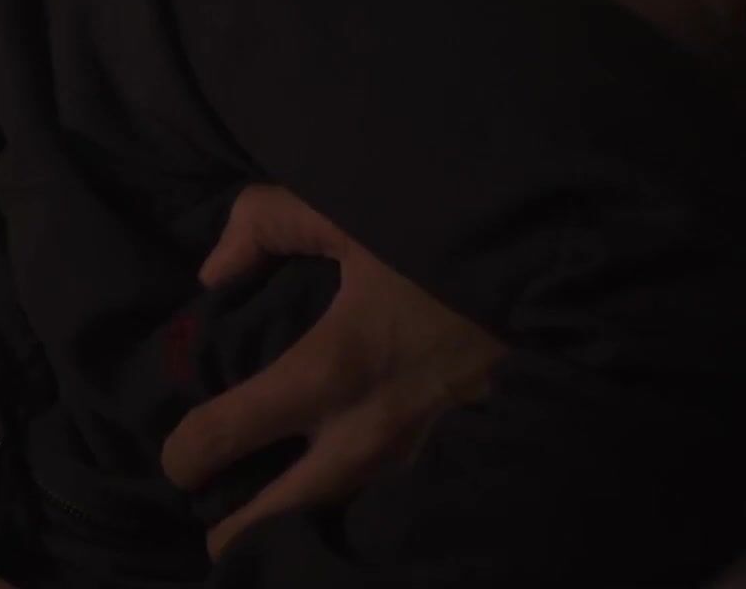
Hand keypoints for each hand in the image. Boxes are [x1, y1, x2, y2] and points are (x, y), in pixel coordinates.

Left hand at [161, 185, 506, 557]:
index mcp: (330, 368)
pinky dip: (366, 508)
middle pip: (286, 512)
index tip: (177, 457)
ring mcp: (422, 451)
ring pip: (347, 514)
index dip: (187, 453)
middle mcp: (370, 429)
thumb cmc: (450, 234)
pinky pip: (401, 497)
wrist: (568, 265)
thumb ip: (266, 224)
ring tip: (275, 529)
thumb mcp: (349, 205)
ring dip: (304, 525)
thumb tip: (212, 271)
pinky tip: (350, 500)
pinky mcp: (464, 454)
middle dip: (240, 535)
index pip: (229, 433)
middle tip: (215, 540)